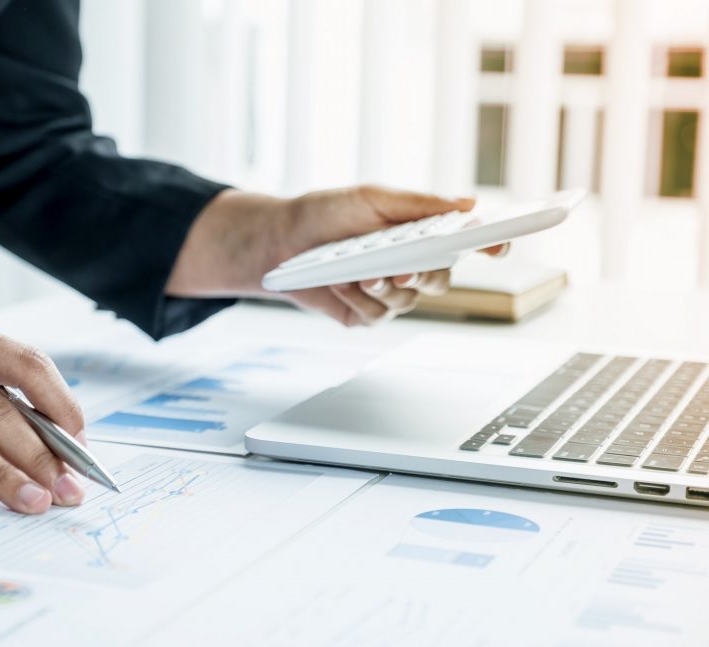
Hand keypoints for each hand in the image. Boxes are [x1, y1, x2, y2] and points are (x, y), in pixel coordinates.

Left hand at [167, 186, 508, 325]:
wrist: (279, 241)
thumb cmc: (326, 214)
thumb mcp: (371, 198)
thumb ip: (418, 205)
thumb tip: (468, 205)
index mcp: (420, 233)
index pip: (468, 242)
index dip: (491, 245)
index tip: (499, 245)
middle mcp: (411, 265)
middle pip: (441, 280)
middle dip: (425, 274)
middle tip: (405, 267)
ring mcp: (389, 292)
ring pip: (409, 301)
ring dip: (384, 287)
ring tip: (359, 272)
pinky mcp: (365, 314)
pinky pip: (377, 316)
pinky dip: (358, 300)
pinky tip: (340, 282)